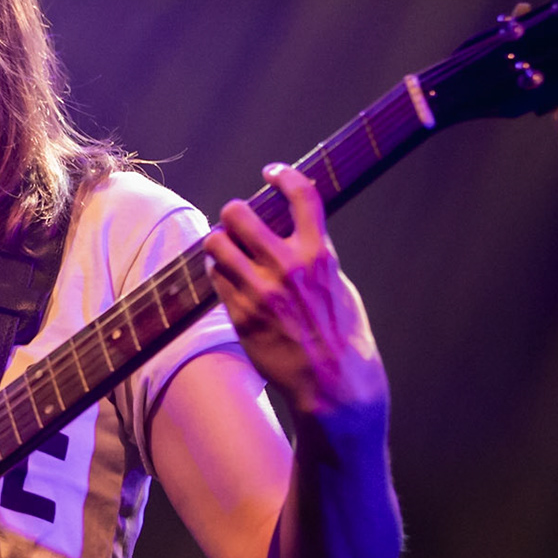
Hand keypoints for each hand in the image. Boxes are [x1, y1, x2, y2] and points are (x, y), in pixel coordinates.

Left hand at [203, 164, 388, 433]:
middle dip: (234, 212)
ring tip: (226, 250)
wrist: (333, 385)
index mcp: (320, 255)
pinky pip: (215, 278)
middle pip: (239, 213)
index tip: (272, 172)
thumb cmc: (342, 336)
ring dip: (219, 242)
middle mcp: (287, 267)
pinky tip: (227, 279)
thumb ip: (317, 258)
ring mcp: (260, 291)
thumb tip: (296, 236)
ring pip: (216, 243)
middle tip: (236, 221)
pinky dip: (217, 273)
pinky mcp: (241, 315)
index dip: (284, 175)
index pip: (302, 196)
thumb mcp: (340, 286)